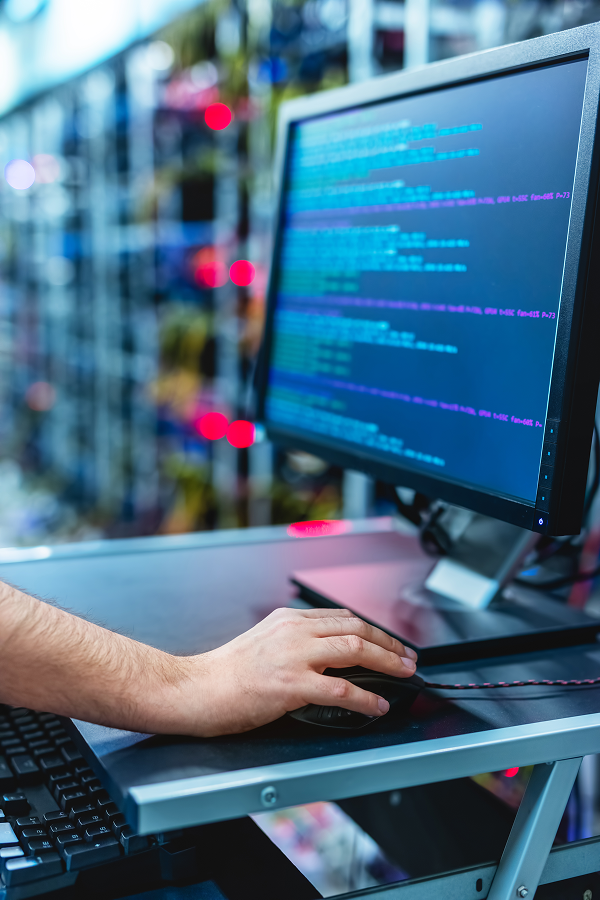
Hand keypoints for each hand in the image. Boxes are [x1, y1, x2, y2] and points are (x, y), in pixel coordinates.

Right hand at [173, 607, 417, 736]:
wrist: (196, 688)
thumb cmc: (226, 673)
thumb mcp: (265, 641)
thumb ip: (296, 641)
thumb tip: (328, 654)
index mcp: (289, 619)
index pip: (343, 617)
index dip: (373, 630)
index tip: (388, 642)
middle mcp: (295, 630)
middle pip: (356, 628)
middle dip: (389, 643)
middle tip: (408, 658)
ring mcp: (294, 656)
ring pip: (355, 650)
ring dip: (387, 662)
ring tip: (403, 674)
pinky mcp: (291, 685)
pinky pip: (342, 690)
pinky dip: (366, 698)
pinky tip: (377, 705)